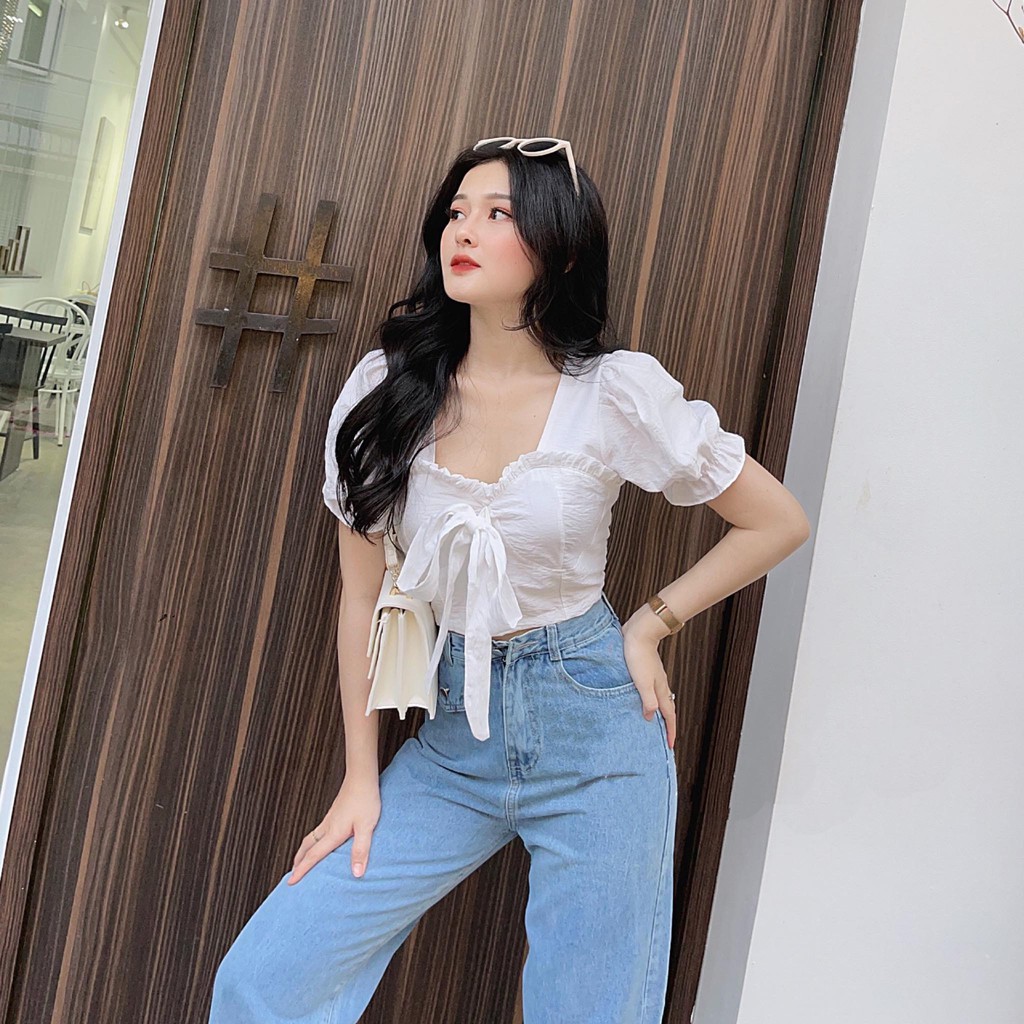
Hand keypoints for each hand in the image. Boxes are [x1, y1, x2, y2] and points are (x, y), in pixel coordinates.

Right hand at [288, 773, 380, 884]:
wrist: (362, 777)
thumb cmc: (365, 800)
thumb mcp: (366, 827)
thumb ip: (360, 850)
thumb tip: (355, 873)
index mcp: (333, 833)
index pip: (313, 856)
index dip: (302, 870)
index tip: (291, 882)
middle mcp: (328, 827)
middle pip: (307, 847)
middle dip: (298, 861)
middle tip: (291, 874)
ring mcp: (329, 819)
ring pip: (311, 838)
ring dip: (304, 851)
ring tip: (301, 861)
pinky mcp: (334, 813)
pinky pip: (318, 832)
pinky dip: (312, 842)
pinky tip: (320, 841)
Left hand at [621, 613, 676, 750]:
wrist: (639, 632)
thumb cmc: (638, 654)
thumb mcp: (641, 681)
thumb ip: (647, 700)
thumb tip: (651, 717)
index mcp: (660, 689)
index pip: (668, 715)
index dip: (670, 731)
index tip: (671, 746)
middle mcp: (659, 684)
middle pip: (666, 708)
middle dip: (667, 724)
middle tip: (663, 738)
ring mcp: (654, 677)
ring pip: (658, 699)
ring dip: (657, 712)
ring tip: (652, 722)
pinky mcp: (645, 670)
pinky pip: (650, 690)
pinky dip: (649, 700)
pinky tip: (640, 699)